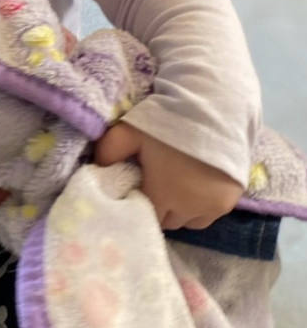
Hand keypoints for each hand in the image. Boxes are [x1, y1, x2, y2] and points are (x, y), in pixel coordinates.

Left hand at [94, 123, 243, 229]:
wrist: (218, 105)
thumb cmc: (170, 121)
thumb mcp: (129, 131)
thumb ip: (107, 151)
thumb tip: (97, 169)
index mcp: (163, 198)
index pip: (144, 216)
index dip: (139, 203)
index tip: (138, 187)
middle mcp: (190, 209)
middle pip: (166, 220)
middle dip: (159, 207)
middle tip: (157, 184)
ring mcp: (214, 207)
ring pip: (188, 221)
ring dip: (181, 210)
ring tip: (178, 186)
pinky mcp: (232, 200)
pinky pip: (209, 214)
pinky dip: (201, 206)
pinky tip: (197, 186)